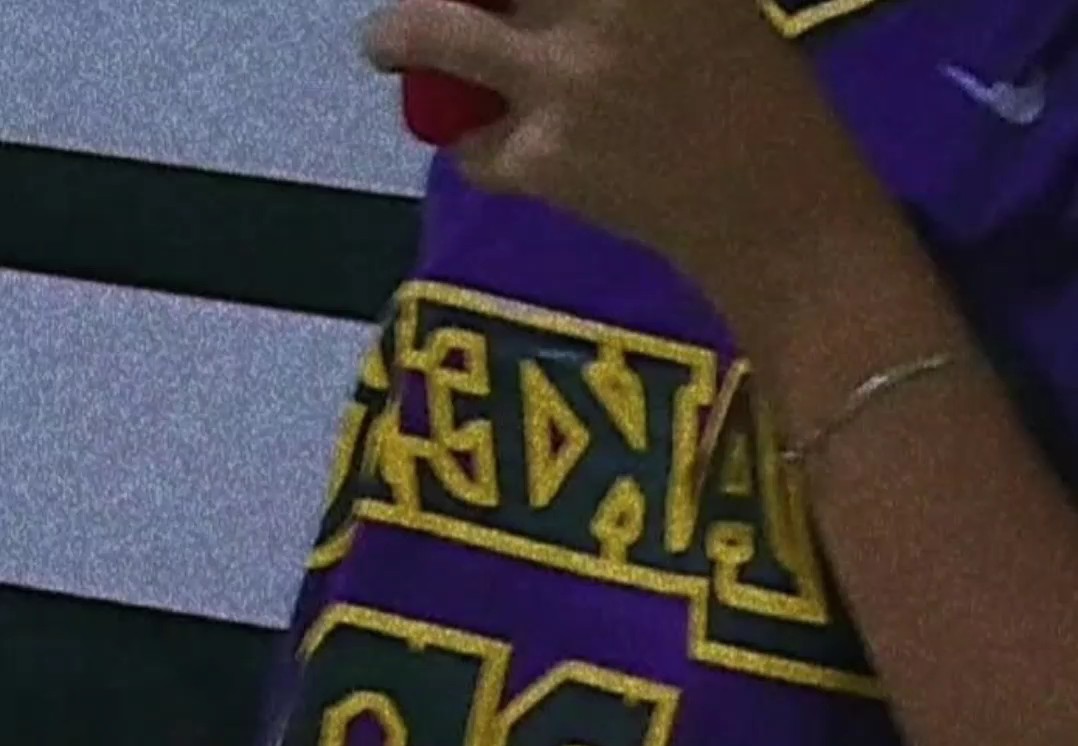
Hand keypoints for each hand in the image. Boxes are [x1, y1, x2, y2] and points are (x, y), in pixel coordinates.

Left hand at [360, 0, 855, 288]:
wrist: (776, 210)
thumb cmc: (756, 96)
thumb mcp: (700, 2)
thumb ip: (614, 0)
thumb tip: (536, 12)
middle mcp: (598, 0)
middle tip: (414, 7)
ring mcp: (564, 72)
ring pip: (441, 35)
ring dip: (400, 36)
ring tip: (385, 42)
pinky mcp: (547, 155)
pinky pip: (476, 144)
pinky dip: (474, 145)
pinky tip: (490, 146)